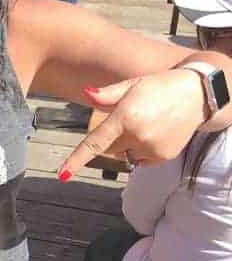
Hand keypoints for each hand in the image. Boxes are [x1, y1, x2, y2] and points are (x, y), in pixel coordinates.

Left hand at [58, 68, 205, 179]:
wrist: (198, 95)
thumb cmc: (158, 87)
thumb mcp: (132, 85)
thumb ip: (107, 95)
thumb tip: (87, 94)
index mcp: (125, 117)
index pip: (95, 143)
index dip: (76, 160)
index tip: (62, 175)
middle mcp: (138, 136)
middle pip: (108, 148)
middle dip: (112, 137)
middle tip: (130, 117)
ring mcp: (151, 150)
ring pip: (125, 155)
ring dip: (128, 144)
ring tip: (148, 122)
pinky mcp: (162, 158)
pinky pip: (140, 160)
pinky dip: (142, 150)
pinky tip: (156, 133)